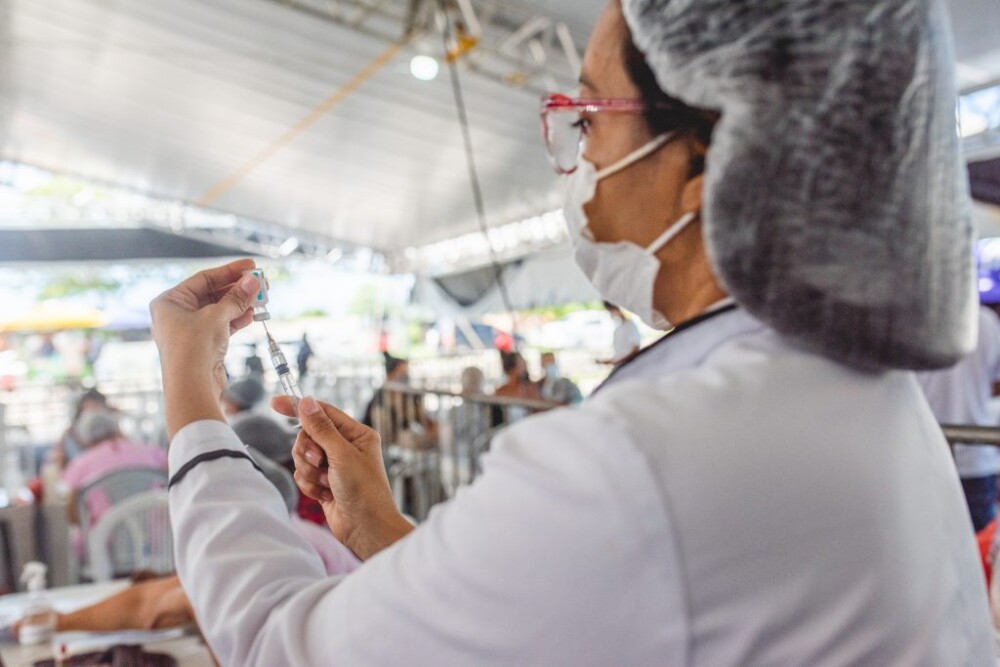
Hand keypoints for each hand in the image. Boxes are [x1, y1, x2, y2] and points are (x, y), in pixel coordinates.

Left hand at [150, 259, 258, 437]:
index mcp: (170, 301)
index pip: (204, 279)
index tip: (251, 266)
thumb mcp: (216, 316)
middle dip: (238, 289)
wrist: (191, 386)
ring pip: (220, 310)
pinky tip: (253, 314)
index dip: (229, 271)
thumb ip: (236, 297)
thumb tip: (253, 281)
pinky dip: (238, 319)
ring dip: (241, 304)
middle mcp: (177, 314)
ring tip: (262, 298)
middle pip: (213, 294)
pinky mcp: (204, 344)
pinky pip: (223, 325)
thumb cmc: (192, 348)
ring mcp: (191, 330)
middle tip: (261, 282)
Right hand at [272, 395, 413, 559]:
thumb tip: (306, 402)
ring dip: (309, 472)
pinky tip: (325, 495)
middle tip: (319, 462)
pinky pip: (302, 475)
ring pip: (302, 457)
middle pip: (308, 435)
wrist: (365, 529)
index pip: (323, 413)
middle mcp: (345, 447)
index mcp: (357, 434)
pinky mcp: (324, 482)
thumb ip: (321, 428)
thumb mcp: (342, 455)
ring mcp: (334, 465)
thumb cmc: (364, 491)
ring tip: (326, 483)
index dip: (299, 407)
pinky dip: (309, 485)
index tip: (275, 403)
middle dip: (308, 451)